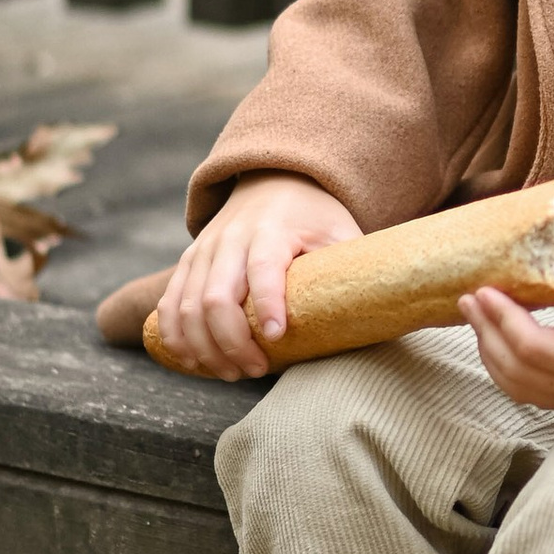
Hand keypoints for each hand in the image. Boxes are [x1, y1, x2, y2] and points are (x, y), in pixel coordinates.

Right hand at [145, 173, 362, 380]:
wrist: (276, 181)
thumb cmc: (316, 217)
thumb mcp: (341, 232)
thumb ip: (353, 268)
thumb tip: (384, 312)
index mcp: (272, 230)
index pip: (263, 269)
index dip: (267, 304)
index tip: (276, 338)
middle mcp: (231, 239)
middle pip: (215, 296)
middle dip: (231, 342)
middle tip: (257, 370)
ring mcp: (205, 251)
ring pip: (186, 306)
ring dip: (204, 348)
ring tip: (233, 373)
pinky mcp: (189, 263)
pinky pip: (170, 304)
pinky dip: (175, 337)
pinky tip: (194, 362)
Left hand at [458, 273, 553, 412]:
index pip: (532, 348)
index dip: (501, 320)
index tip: (482, 289)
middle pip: (518, 371)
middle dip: (487, 335)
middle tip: (467, 298)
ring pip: (522, 387)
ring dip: (493, 354)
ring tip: (478, 318)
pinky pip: (537, 391)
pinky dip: (512, 367)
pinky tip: (509, 341)